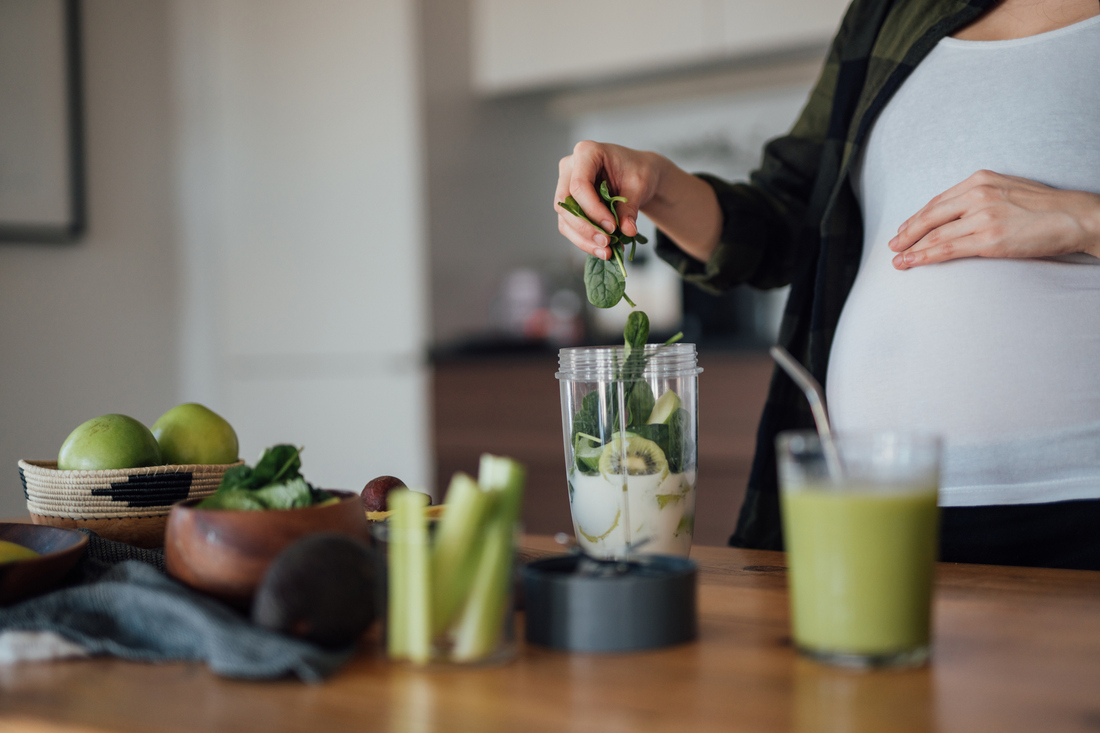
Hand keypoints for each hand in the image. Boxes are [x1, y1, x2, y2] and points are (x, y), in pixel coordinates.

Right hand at [555, 141, 662, 259]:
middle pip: (565, 204)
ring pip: (565, 219)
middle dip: (586, 228)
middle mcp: (570, 167)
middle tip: (607, 243)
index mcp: (587, 152)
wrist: (638, 175)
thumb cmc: (638, 171)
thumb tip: (627, 231)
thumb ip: (630, 208)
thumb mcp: (639, 185)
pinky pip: (569, 226)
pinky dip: (584, 241)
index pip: (579, 185)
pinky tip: (602, 250)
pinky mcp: (568, 205)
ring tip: (607, 252)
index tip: (612, 227)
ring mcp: (565, 186)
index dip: (593, 210)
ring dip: (584, 239)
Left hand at [889, 170, 1099, 269]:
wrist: (1075, 217)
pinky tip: (912, 262)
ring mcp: (983, 216)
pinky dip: (924, 256)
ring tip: (898, 260)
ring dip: (911, 248)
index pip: (939, 200)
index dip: (918, 217)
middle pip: (930, 215)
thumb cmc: (1044, 207)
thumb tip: (955, 212)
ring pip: (935, 234)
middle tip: (892, 246)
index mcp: (980, 180)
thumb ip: (981, 197)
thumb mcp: (1007, 189)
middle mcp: (978, 194)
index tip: (904, 229)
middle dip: (907, 232)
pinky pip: (947, 249)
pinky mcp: (989, 239)